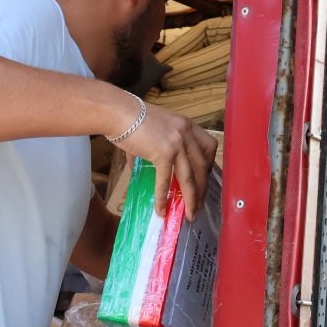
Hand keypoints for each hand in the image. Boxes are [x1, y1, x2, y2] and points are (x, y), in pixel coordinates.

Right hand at [115, 98, 218, 220]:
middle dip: (203, 188)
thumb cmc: (130, 118)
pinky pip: (166, 180)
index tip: (204, 179)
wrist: (117, 112)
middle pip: (202, 166)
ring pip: (190, 177)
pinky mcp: (163, 153)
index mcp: (186, 125)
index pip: (208, 147)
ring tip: (190, 214)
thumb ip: (155, 149)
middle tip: (200, 204)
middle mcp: (186, 133)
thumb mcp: (153, 130)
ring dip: (191, 198)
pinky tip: (161, 210)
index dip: (209, 166)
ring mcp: (177, 143)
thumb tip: (143, 168)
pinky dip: (163, 197)